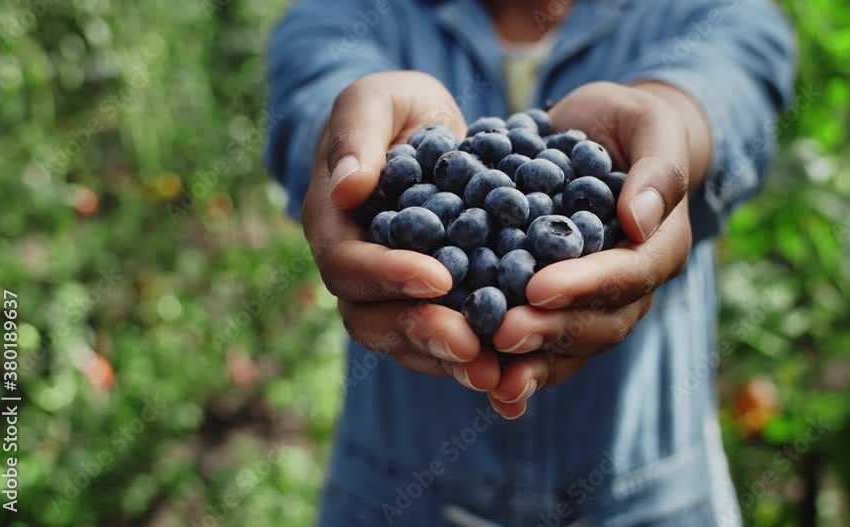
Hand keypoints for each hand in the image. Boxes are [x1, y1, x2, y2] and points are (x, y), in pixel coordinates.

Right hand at [302, 71, 499, 390]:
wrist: (431, 134)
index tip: (439, 278)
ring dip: (450, 361)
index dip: (389, 276)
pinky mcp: (433, 308)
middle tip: (470, 345)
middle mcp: (357, 272)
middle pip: (373, 320)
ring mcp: (391, 296)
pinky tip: (516, 370)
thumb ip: (356, 134)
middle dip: (421, 333)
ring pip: (409, 344)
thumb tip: (346, 188)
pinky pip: (446, 343)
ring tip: (497, 372)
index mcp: (333, 226)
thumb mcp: (378, 99)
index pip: (348, 264)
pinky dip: (477, 358)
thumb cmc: (398, 110)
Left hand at [486, 81, 710, 417]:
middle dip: (552, 331)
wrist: (603, 136)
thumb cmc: (630, 123)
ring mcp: (595, 304)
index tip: (539, 287)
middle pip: (599, 323)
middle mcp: (631, 287)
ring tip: (489, 378)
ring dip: (532, 364)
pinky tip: (483, 387)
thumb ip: (656, 169)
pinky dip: (516, 368)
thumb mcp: (649, 124)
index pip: (629, 274)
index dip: (586, 284)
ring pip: (571, 347)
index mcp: (659, 247)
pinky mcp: (559, 307)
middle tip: (503, 334)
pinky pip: (543, 346)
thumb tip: (639, 220)